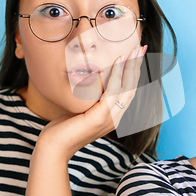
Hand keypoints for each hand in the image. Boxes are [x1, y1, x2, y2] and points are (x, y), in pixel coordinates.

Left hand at [36, 45, 146, 161]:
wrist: (54, 148)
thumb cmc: (64, 128)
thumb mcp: (81, 108)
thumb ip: (90, 97)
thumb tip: (89, 78)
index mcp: (113, 115)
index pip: (129, 90)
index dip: (134, 72)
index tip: (137, 55)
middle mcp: (116, 117)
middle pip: (132, 87)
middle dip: (137, 66)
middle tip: (141, 47)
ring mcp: (110, 118)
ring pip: (127, 88)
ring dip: (132, 67)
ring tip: (135, 50)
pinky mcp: (100, 118)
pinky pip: (113, 92)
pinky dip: (118, 75)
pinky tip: (119, 62)